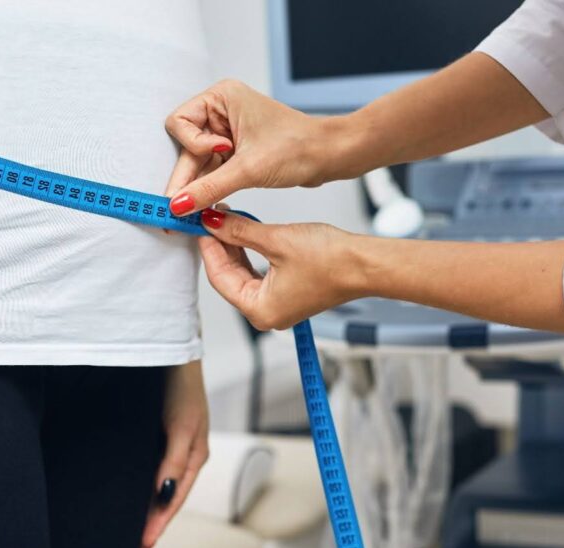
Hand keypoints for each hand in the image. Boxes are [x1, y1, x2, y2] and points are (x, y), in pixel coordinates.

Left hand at [140, 360, 208, 547]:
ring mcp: (168, 446)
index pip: (173, 501)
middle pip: (165, 500)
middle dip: (150, 526)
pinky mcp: (153, 435)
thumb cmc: (181, 384)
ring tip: (126, 535)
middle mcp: (181, 455)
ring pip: (154, 488)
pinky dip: (137, 489)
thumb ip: (175, 461)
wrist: (169, 347)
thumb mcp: (182, 425)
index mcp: (194, 456)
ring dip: (142, 510)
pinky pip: (146, 471)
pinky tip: (124, 498)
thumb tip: (165, 495)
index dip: (158, 526)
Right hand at [165, 79, 338, 214]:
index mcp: (222, 98)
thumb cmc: (299, 146)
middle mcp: (221, 112)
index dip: (191, 146)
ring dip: (198, 185)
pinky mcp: (236, 152)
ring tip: (190, 214)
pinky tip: (206, 206)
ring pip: (198, 162)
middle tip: (176, 210)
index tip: (217, 157)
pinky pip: (213, 170)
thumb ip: (209, 188)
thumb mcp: (249, 169)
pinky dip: (210, 187)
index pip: (179, 122)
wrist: (329, 156)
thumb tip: (178, 205)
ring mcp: (228, 132)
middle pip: (186, 146)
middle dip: (187, 176)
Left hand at [197, 208, 364, 330]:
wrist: (364, 264)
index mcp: (260, 311)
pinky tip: (243, 232)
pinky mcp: (287, 294)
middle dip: (219, 246)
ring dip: (234, 247)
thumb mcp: (276, 240)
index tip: (199, 223)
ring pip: (242, 274)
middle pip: (229, 277)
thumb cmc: (331, 261)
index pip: (219, 277)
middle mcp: (266, 314)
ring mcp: (277, 305)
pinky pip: (258, 274)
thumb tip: (213, 222)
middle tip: (209, 218)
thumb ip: (239, 232)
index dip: (208, 247)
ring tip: (225, 220)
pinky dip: (250, 253)